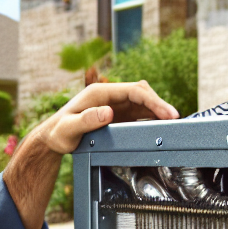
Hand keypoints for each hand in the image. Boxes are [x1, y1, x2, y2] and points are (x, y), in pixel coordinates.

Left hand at [34, 80, 178, 155]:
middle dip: (159, 104)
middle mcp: (109, 95)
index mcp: (100, 93)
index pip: (134, 90)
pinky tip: (159, 126)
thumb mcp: (68, 129)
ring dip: (157, 110)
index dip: (153, 100)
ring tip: (172, 123)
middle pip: (142, 93)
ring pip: (143, 102)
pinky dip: (151, 118)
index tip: (166, 112)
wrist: (53, 138)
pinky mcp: (117, 115)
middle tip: (174, 119)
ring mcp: (115, 105)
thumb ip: (86, 120)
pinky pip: (139, 113)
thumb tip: (108, 112)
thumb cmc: (59, 133)